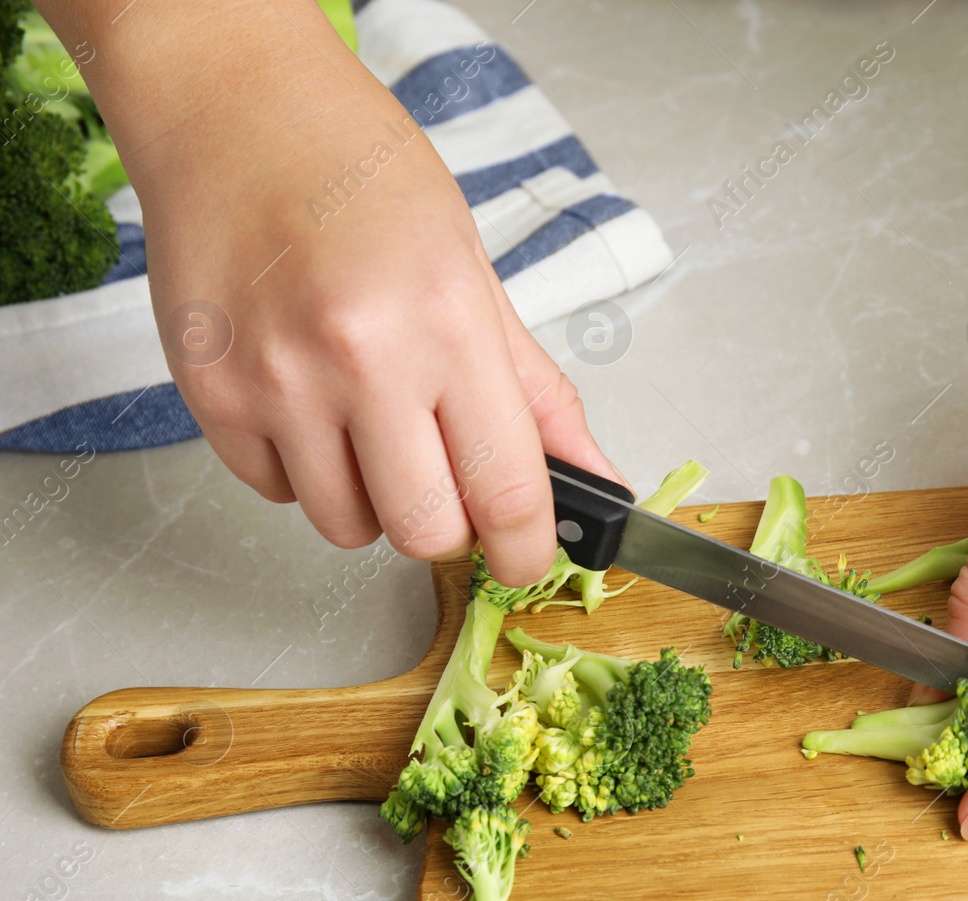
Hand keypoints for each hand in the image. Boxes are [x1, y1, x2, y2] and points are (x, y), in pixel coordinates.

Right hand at [98, 1, 618, 584]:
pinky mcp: (210, 396)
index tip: (528, 559)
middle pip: (424, 533)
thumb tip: (596, 477)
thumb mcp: (475, 273)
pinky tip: (312, 401)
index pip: (507, 490)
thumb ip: (536, 393)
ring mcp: (274, 383)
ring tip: (371, 419)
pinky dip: (306, 472)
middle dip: (449, 523)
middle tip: (447, 472)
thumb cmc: (365, 178)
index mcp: (446, 325)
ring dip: (373, 500)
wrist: (236, 112)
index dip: (526, 549)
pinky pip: (277, 493)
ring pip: (344, 527)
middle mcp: (358, 361)